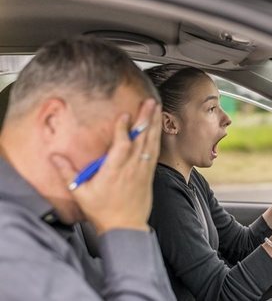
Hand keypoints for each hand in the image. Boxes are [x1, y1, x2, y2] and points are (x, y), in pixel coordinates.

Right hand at [52, 99, 160, 233]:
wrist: (125, 228)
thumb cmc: (103, 211)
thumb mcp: (81, 194)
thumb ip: (68, 174)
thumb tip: (54, 157)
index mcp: (114, 171)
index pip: (121, 146)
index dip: (123, 129)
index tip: (124, 114)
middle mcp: (131, 168)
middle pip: (140, 140)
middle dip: (145, 119)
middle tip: (149, 103)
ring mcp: (142, 170)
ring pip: (150, 143)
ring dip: (154, 125)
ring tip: (156, 108)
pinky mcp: (149, 174)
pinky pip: (155, 152)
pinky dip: (156, 138)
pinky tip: (158, 128)